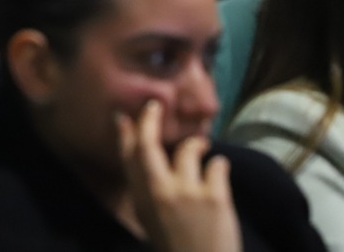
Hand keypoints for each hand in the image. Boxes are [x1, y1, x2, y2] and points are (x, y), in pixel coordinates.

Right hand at [117, 101, 241, 251]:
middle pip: (148, 145)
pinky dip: (219, 167)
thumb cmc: (177, 243)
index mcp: (142, 200)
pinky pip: (218, 165)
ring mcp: (187, 193)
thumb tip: (141, 155)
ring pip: (189, 149)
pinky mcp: (215, 197)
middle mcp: (160, 193)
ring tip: (203, 147)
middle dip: (150, 119)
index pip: (127, 159)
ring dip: (198, 144)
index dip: (124, 134)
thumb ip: (146, 188)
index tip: (124, 117)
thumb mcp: (151, 218)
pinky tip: (219, 175)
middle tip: (156, 105)